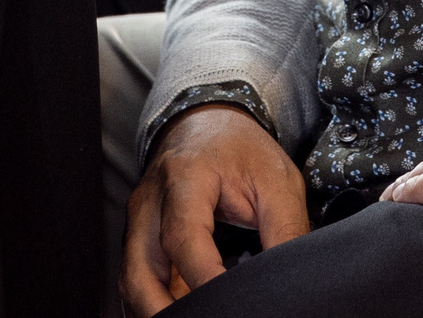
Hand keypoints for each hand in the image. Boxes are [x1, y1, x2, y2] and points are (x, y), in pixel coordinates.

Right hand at [122, 104, 308, 313]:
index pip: (184, 238)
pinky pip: (138, 278)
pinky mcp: (138, 235)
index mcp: (185, 177)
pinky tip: (187, 310)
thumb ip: (286, 231)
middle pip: (141, 270)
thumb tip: (290, 279)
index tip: (231, 303)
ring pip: (132, 280)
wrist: (209, 123)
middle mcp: (151, 200)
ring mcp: (138, 220)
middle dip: (166, 309)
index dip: (205, 279)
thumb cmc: (241, 150)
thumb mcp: (278, 182)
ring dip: (158, 309)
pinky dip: (157, 301)